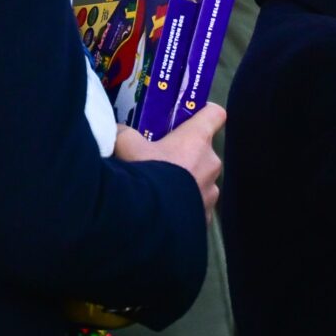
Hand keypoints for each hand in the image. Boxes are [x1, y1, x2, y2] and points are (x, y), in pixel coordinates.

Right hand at [115, 104, 225, 222]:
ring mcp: (212, 191)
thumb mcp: (125, 146)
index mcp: (197, 139)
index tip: (189, 118)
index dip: (203, 113)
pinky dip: (183, 206)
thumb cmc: (142, 174)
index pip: (215, 114)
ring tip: (159, 191)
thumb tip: (119, 131)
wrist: (145, 222)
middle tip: (160, 161)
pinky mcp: (207, 216)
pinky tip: (164, 212)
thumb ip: (125, 134)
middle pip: (203, 151)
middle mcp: (211, 162)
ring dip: (185, 182)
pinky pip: (196, 205)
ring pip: (200, 180)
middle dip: (185, 155)